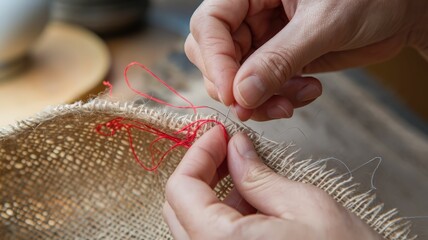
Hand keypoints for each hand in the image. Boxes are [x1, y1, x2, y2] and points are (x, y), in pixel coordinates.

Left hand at [163, 127, 381, 238]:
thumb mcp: (304, 206)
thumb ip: (258, 175)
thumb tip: (235, 146)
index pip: (181, 189)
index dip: (198, 153)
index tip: (219, 132)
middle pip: (179, 207)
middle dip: (201, 169)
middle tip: (228, 147)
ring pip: (193, 222)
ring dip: (212, 191)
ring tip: (245, 171)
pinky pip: (211, 238)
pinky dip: (223, 213)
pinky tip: (251, 200)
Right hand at [185, 0, 427, 120]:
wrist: (402, 10)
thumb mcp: (323, 23)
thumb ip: (280, 59)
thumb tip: (242, 95)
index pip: (210, 25)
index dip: (215, 61)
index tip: (234, 94)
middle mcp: (251, 13)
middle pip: (215, 56)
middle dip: (236, 87)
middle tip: (258, 107)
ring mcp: (264, 39)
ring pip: (238, 79)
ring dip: (261, 100)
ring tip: (295, 100)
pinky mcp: (279, 60)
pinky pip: (263, 88)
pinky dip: (280, 99)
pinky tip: (309, 92)